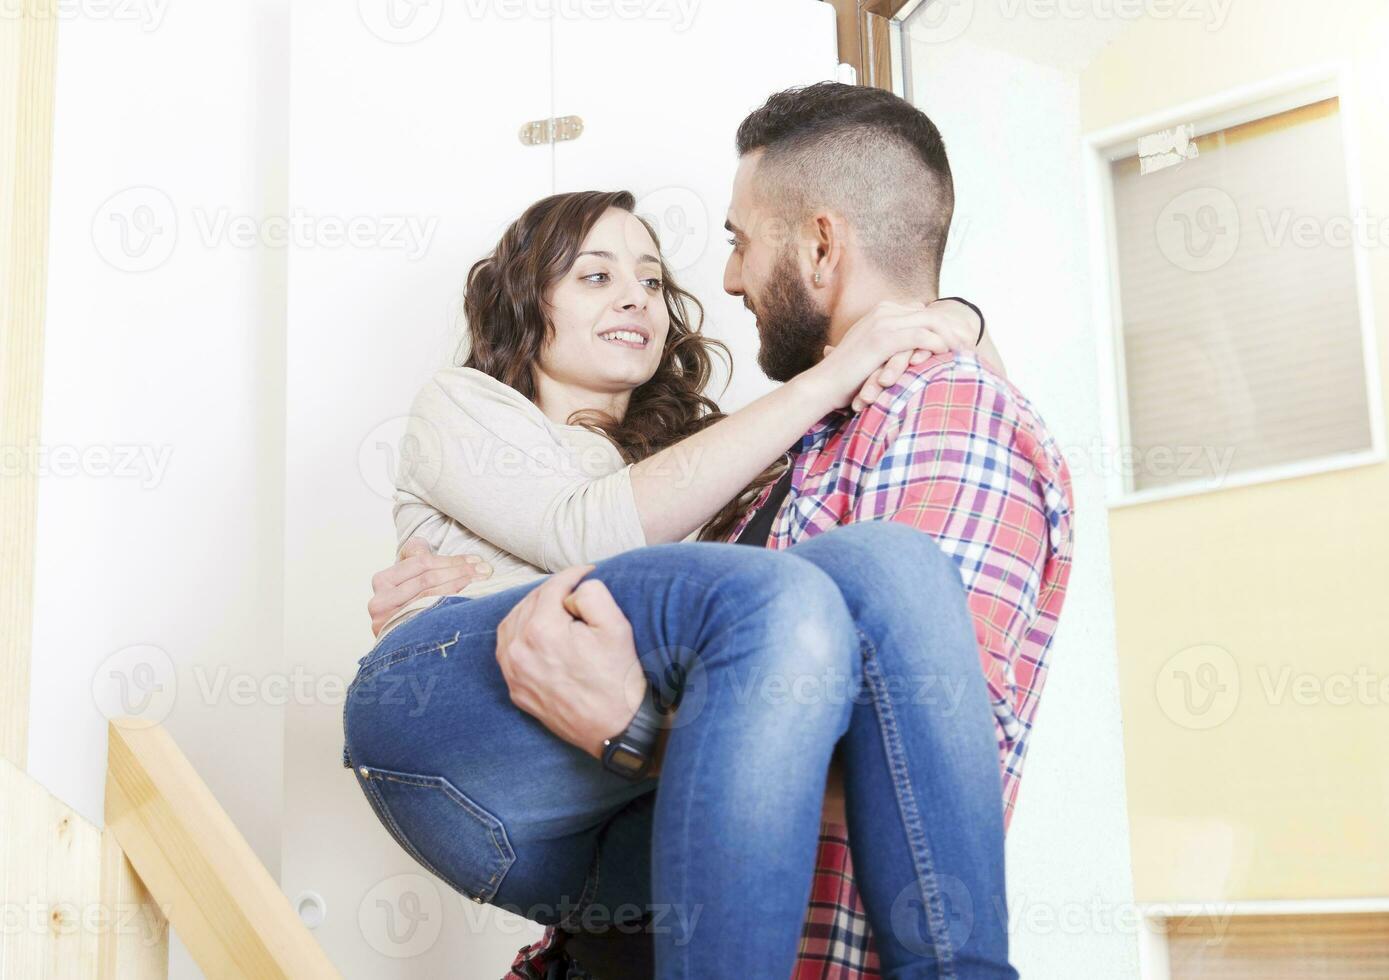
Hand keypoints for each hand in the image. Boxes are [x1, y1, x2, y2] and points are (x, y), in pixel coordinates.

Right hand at [367, 537, 491, 636]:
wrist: (400, 641)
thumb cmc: (409, 602)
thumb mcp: (409, 575)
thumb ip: (415, 555)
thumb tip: (424, 545)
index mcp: (383, 580)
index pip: (421, 563)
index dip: (451, 560)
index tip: (476, 560)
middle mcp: (380, 602)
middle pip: (427, 579)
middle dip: (460, 571)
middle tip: (485, 570)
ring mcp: (389, 622)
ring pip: (430, 597)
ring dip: (461, 586)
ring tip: (482, 582)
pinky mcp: (400, 638)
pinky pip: (431, 618)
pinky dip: (452, 606)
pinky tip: (469, 601)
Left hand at [496, 565, 647, 758]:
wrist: (616, 728)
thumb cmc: (618, 678)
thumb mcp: (615, 626)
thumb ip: (591, 594)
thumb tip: (572, 592)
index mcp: (541, 631)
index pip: (551, 588)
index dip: (571, 575)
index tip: (587, 571)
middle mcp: (519, 651)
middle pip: (528, 603)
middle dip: (552, 591)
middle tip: (574, 588)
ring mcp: (514, 673)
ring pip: (511, 624)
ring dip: (531, 609)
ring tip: (554, 606)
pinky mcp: (516, 690)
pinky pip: (507, 651)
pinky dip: (519, 634)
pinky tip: (537, 632)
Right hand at [808, 299, 961, 412]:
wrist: (823, 385)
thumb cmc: (846, 377)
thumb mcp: (871, 356)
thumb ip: (889, 348)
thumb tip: (909, 354)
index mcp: (881, 312)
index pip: (922, 312)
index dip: (943, 325)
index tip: (959, 341)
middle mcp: (883, 311)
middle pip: (930, 313)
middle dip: (954, 328)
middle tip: (970, 346)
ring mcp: (883, 322)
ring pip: (930, 321)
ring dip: (951, 336)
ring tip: (964, 352)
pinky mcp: (884, 338)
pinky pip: (921, 336)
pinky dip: (938, 344)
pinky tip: (948, 356)